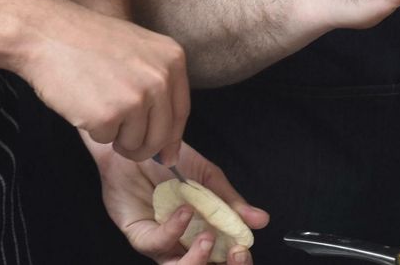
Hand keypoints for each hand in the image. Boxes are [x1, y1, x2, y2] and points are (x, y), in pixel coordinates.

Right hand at [17, 0, 189, 162]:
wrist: (47, 33)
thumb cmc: (87, 41)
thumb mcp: (137, 50)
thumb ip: (157, 85)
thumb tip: (169, 144)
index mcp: (172, 60)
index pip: (181, 112)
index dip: (172, 138)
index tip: (167, 156)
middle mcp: (161, 79)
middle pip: (161, 135)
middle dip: (143, 147)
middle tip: (123, 145)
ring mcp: (136, 97)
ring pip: (135, 142)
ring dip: (115, 136)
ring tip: (96, 105)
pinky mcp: (109, 115)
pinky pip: (107, 140)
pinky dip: (93, 130)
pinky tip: (83, 103)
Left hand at [91, 139, 269, 264]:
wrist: (140, 146)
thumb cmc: (170, 161)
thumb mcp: (209, 178)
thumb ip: (232, 202)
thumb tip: (261, 220)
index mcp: (203, 230)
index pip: (223, 256)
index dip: (236, 259)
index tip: (244, 247)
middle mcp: (182, 241)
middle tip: (235, 252)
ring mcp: (161, 241)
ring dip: (196, 260)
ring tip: (208, 238)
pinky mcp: (139, 235)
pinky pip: (157, 244)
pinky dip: (174, 230)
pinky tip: (185, 211)